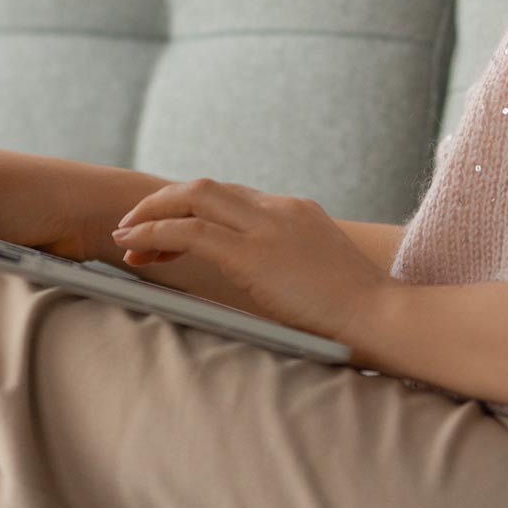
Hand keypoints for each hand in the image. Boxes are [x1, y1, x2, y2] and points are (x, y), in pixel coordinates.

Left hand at [110, 178, 395, 347]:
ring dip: (152, 214)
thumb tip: (264, 288)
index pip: (232, 198)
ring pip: (193, 198)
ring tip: (125, 237)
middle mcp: (279, 209)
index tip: (170, 234)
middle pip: (206, 188)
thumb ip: (290, 269)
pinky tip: (132, 248)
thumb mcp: (321, 277)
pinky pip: (190, 232)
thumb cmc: (358, 314)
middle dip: (163, 203)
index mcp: (296, 212)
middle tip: (133, 229)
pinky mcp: (253, 253)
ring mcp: (267, 226)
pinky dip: (155, 234)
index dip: (193, 212)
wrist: (382, 318)